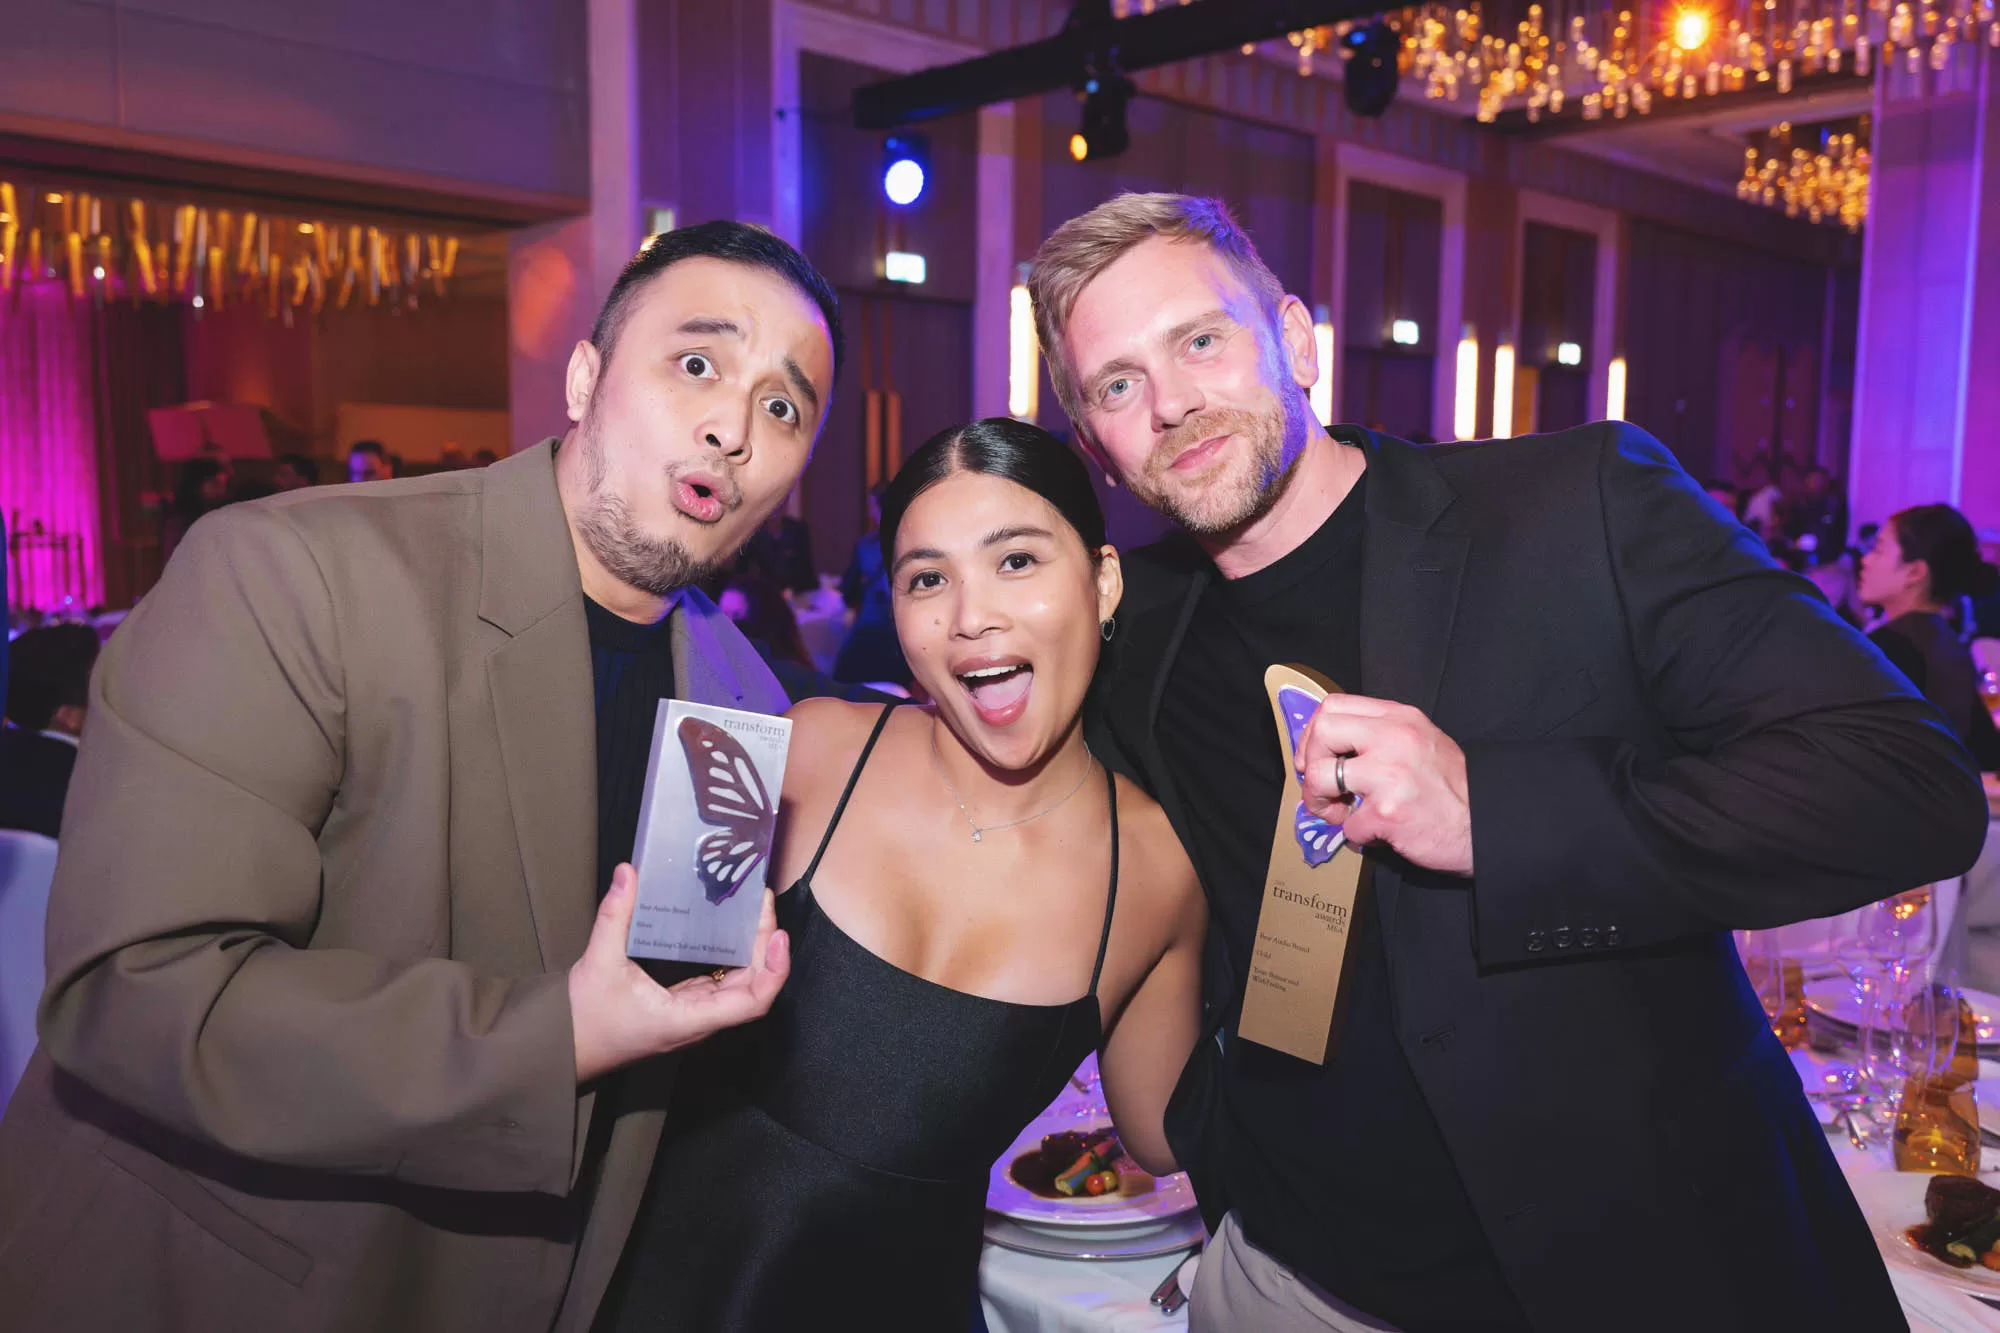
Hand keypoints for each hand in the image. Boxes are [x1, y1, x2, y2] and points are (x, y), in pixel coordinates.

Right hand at [568, 864, 789, 1083]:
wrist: (566, 1046)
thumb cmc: (584, 1019)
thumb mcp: (599, 962)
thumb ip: (615, 916)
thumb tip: (628, 874)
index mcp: (687, 1019)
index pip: (752, 1002)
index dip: (774, 970)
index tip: (778, 935)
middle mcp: (698, 1020)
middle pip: (752, 986)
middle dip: (764, 946)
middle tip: (759, 903)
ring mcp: (693, 1014)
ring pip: (739, 984)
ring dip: (751, 950)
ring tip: (751, 910)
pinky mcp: (684, 1006)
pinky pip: (720, 982)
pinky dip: (731, 956)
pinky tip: (729, 930)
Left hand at [1297, 695, 1473, 875]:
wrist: (1487, 824)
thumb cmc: (1451, 787)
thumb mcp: (1420, 740)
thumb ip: (1380, 734)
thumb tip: (1328, 745)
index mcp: (1399, 717)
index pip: (1334, 705)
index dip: (1314, 732)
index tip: (1315, 756)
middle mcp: (1394, 738)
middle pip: (1323, 732)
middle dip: (1310, 762)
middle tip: (1321, 786)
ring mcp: (1390, 774)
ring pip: (1322, 777)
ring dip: (1320, 801)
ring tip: (1339, 813)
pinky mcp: (1388, 812)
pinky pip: (1348, 823)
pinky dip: (1356, 833)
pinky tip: (1376, 832)